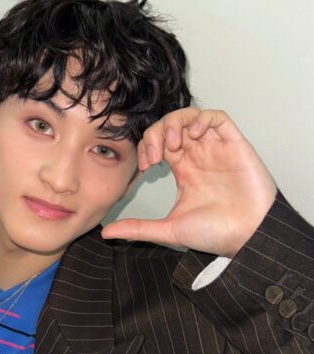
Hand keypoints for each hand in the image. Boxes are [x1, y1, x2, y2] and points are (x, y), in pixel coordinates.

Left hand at [101, 108, 276, 256]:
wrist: (248, 236)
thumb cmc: (215, 233)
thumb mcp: (169, 229)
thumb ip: (138, 228)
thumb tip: (106, 233)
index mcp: (183, 169)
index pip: (157, 142)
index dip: (146, 146)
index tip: (145, 167)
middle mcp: (197, 154)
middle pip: (170, 125)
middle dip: (156, 134)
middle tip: (154, 157)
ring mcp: (215, 147)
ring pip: (190, 116)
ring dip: (175, 124)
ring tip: (174, 146)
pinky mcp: (234, 144)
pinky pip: (216, 117)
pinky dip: (201, 119)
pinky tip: (194, 136)